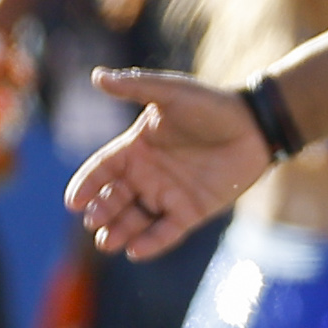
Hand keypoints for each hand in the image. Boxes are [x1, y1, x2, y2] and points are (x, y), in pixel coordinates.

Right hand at [64, 70, 271, 259]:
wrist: (254, 125)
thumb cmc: (211, 106)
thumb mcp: (171, 93)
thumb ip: (135, 87)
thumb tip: (97, 76)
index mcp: (136, 148)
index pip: (102, 170)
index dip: (86, 185)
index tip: (73, 202)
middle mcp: (147, 175)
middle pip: (114, 198)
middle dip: (102, 211)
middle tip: (94, 222)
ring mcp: (168, 195)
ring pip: (136, 219)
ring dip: (120, 231)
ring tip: (108, 242)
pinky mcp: (192, 211)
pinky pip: (167, 231)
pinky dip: (152, 242)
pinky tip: (136, 251)